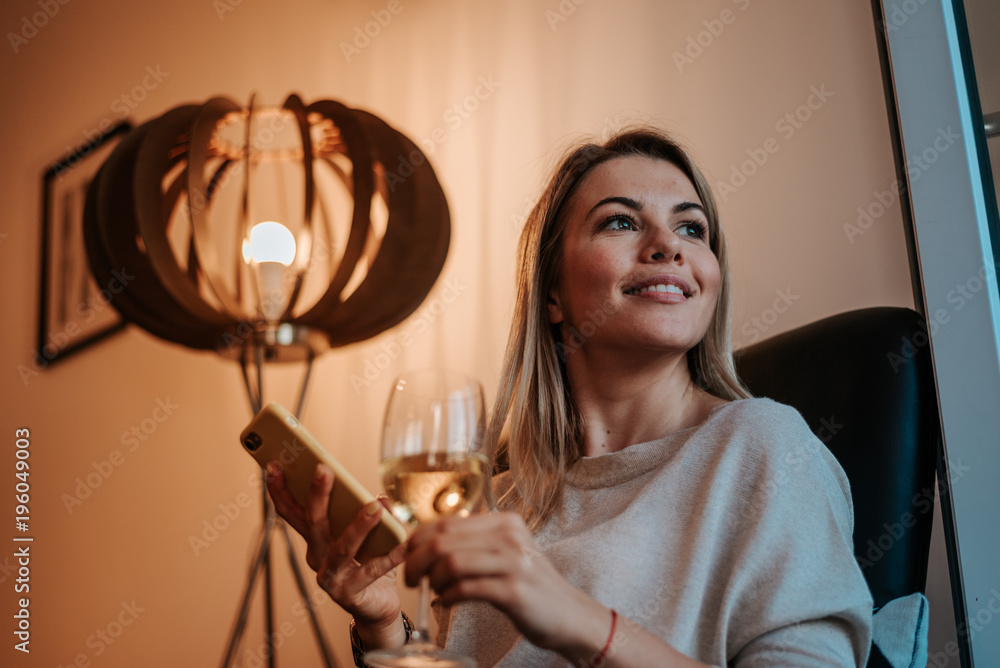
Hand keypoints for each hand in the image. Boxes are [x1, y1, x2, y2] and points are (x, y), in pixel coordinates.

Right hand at [265, 462, 406, 632]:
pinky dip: (388, 556)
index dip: (280, 490)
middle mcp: (316, 556)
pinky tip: (402, 543)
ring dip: (357, 526)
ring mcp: (330, 577)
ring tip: (374, 508)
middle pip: (313, 524)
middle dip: (317, 496)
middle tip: (324, 470)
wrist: (378, 605)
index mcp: (315, 538)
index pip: (292, 511)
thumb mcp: (369, 532)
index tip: (275, 465)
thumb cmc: (369, 563)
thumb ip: (373, 512)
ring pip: (341, 548)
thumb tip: (380, 498)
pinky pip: (371, 571)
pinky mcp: (349, 594)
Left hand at [403, 512, 596, 650]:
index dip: (418, 539)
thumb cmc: (528, 583)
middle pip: (443, 540)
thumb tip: (427, 543)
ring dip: (432, 580)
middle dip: (417, 561)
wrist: (567, 613)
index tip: (408, 556)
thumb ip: (474, 543)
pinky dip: (448, 597)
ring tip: (433, 591)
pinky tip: (447, 602)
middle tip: (410, 579)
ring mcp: (513, 563)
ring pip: (451, 562)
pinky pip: (466, 589)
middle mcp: (509, 537)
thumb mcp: (505, 552)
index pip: (446, 522)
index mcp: (504, 522)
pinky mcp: (514, 592)